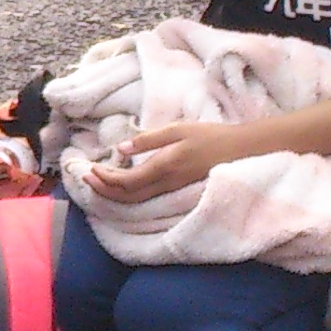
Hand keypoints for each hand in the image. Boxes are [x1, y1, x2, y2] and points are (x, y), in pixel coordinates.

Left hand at [84, 119, 257, 204]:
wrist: (244, 150)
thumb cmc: (211, 136)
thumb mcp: (178, 130)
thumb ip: (148, 140)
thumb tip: (119, 148)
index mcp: (165, 167)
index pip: (126, 182)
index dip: (105, 178)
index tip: (91, 168)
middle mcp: (168, 184)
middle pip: (128, 196)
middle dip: (103, 189)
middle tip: (85, 178)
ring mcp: (175, 190)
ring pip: (138, 201)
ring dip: (114, 194)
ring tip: (98, 183)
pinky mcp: (180, 190)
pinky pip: (149, 199)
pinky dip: (130, 195)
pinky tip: (122, 186)